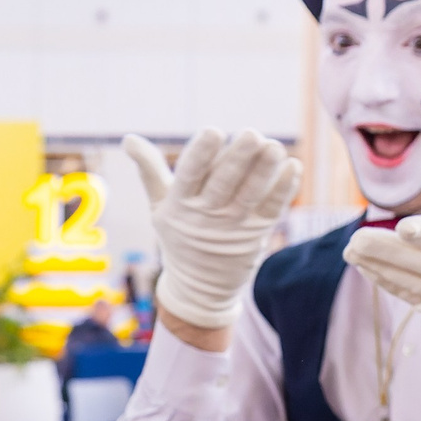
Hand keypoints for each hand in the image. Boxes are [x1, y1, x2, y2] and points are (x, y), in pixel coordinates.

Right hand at [124, 130, 300, 331]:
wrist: (200, 289)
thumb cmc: (179, 236)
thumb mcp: (160, 206)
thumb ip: (149, 170)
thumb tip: (128, 138)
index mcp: (180, 204)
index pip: (189, 175)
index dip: (201, 154)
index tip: (213, 131)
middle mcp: (207, 215)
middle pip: (224, 183)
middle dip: (238, 158)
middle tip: (252, 134)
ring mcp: (235, 226)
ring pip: (251, 194)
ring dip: (265, 170)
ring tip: (275, 146)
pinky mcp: (258, 233)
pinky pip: (272, 209)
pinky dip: (283, 189)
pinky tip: (292, 166)